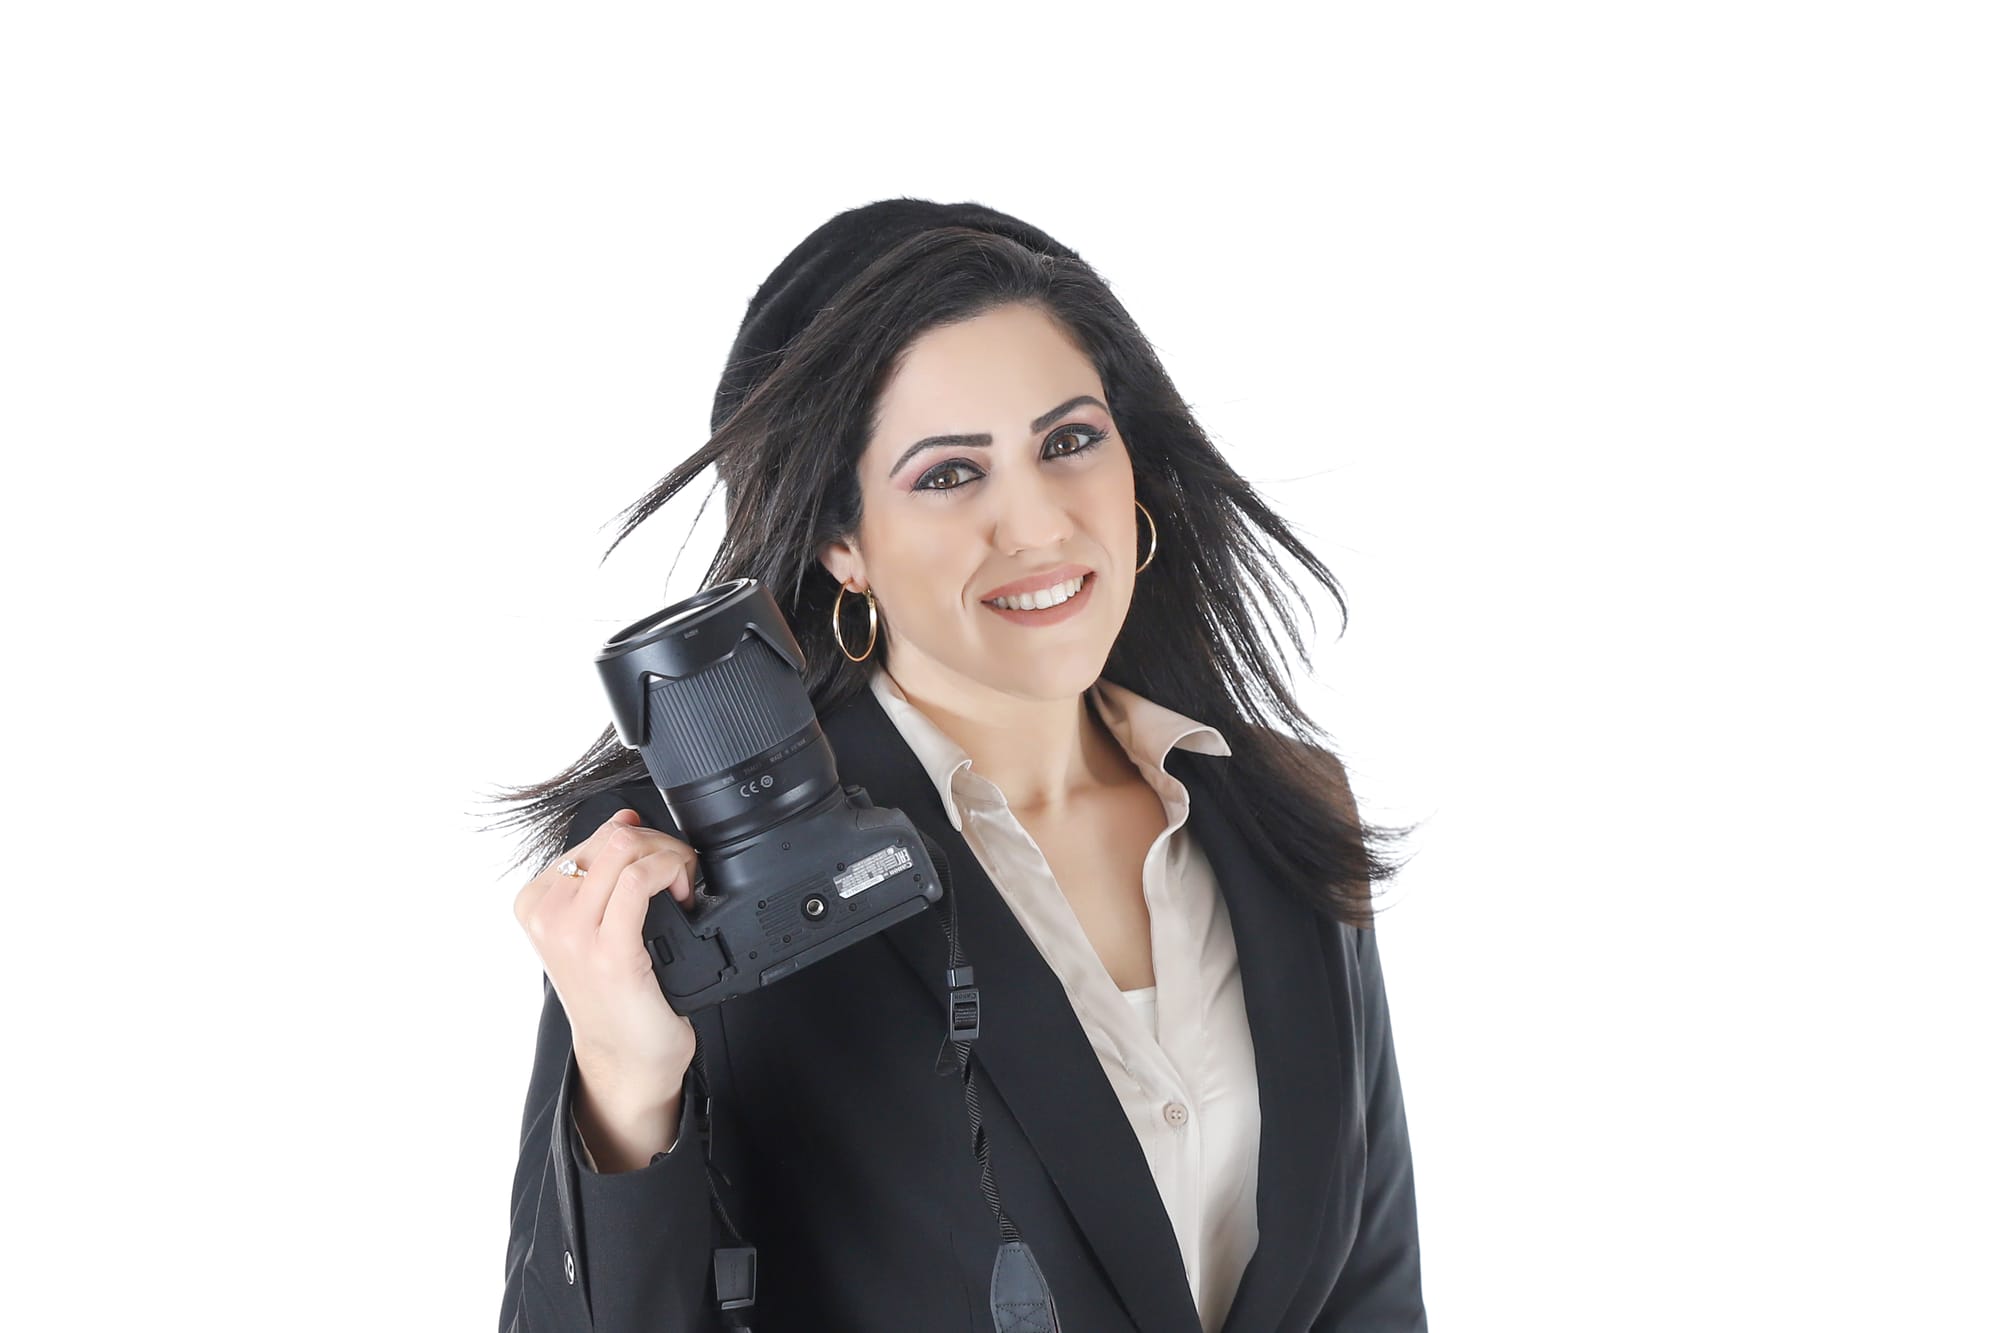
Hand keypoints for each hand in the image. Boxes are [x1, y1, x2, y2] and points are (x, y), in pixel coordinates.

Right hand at [514, 808, 700, 1109]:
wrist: (626, 1059)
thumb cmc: (616, 994)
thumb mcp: (596, 926)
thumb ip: (602, 874)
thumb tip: (625, 818)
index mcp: (535, 903)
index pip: (593, 836)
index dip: (638, 840)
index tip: (660, 867)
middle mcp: (546, 916)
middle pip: (610, 836)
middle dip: (658, 843)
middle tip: (681, 875)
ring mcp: (571, 934)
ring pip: (624, 849)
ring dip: (668, 857)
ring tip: (683, 887)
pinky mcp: (607, 951)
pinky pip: (637, 879)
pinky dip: (670, 872)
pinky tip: (683, 895)